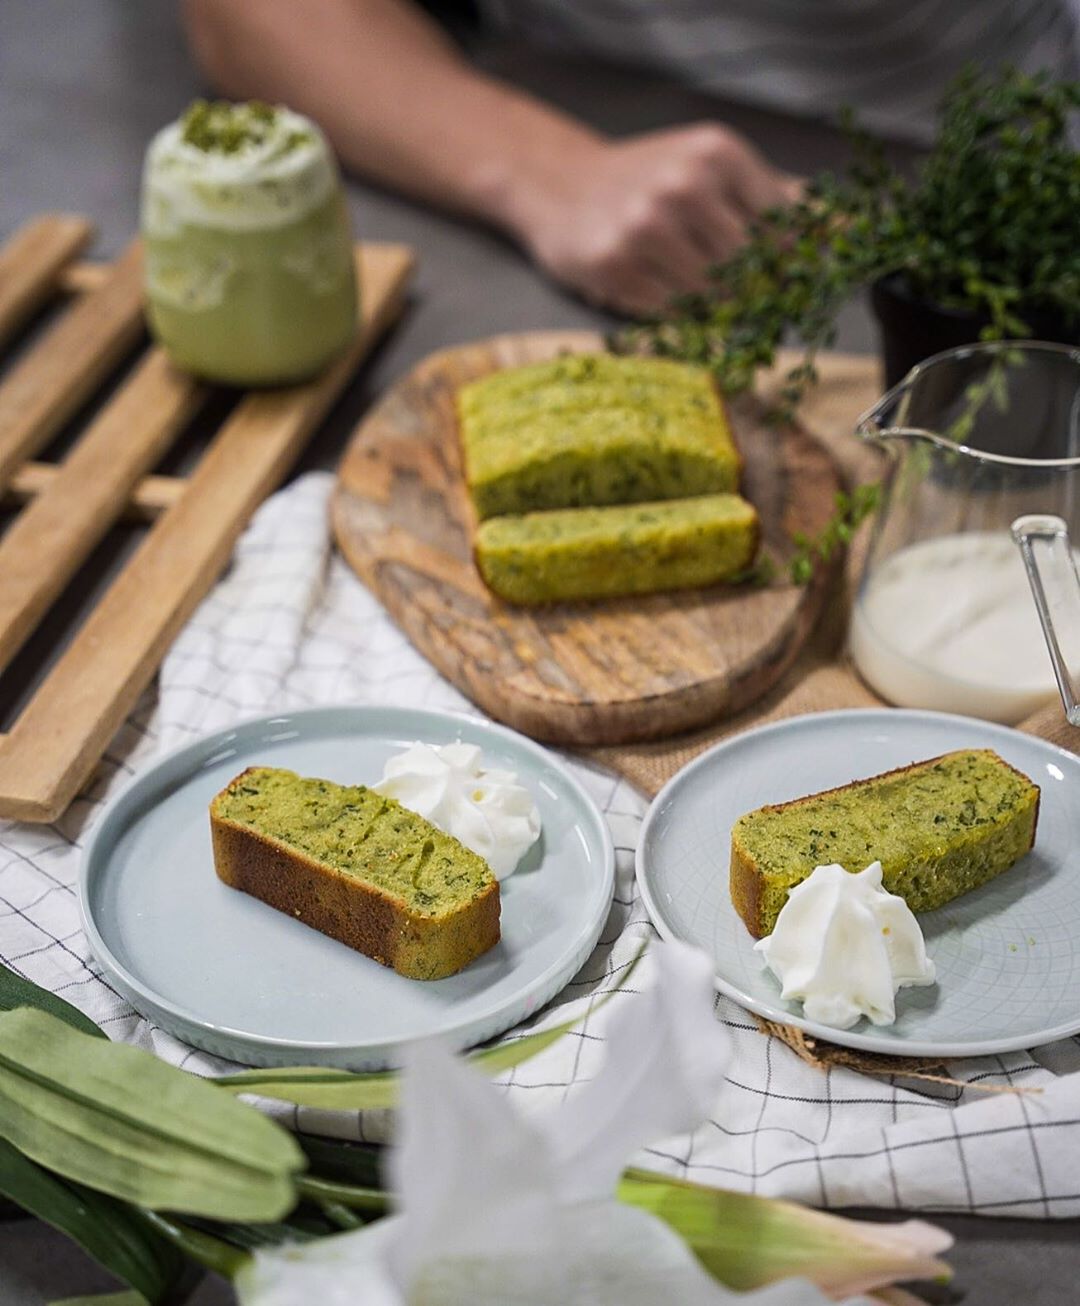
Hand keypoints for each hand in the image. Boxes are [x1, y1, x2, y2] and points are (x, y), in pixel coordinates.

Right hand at [511, 123, 801, 315]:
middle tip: (739, 297)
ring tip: (692, 289)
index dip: (786, 266)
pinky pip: (669, 311)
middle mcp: (683, 186)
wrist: (560, 184)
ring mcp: (646, 227)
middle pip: (749, 268)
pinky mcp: (615, 266)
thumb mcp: (710, 167)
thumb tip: (847, 234)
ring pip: (712, 296)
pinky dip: (673, 312)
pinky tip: (658, 289)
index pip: (780, 231)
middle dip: (751, 291)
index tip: (783, 282)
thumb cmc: (647, 180)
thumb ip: (773, 198)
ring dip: (712, 306)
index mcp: (717, 154)